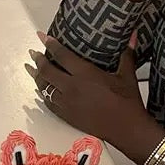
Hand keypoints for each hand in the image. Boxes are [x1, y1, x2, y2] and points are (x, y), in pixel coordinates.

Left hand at [25, 30, 145, 143]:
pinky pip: (48, 102)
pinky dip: (43, 94)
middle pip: (47, 70)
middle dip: (38, 60)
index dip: (50, 44)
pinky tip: (42, 90)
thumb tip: (133, 36)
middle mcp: (72, 87)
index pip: (62, 55)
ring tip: (32, 69)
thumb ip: (127, 54)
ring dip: (37, 77)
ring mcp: (67, 103)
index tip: (42, 37)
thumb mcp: (127, 75)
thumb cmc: (128, 102)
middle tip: (34, 53)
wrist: (126, 129)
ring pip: (44, 87)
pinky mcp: (66, 115)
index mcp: (85, 74)